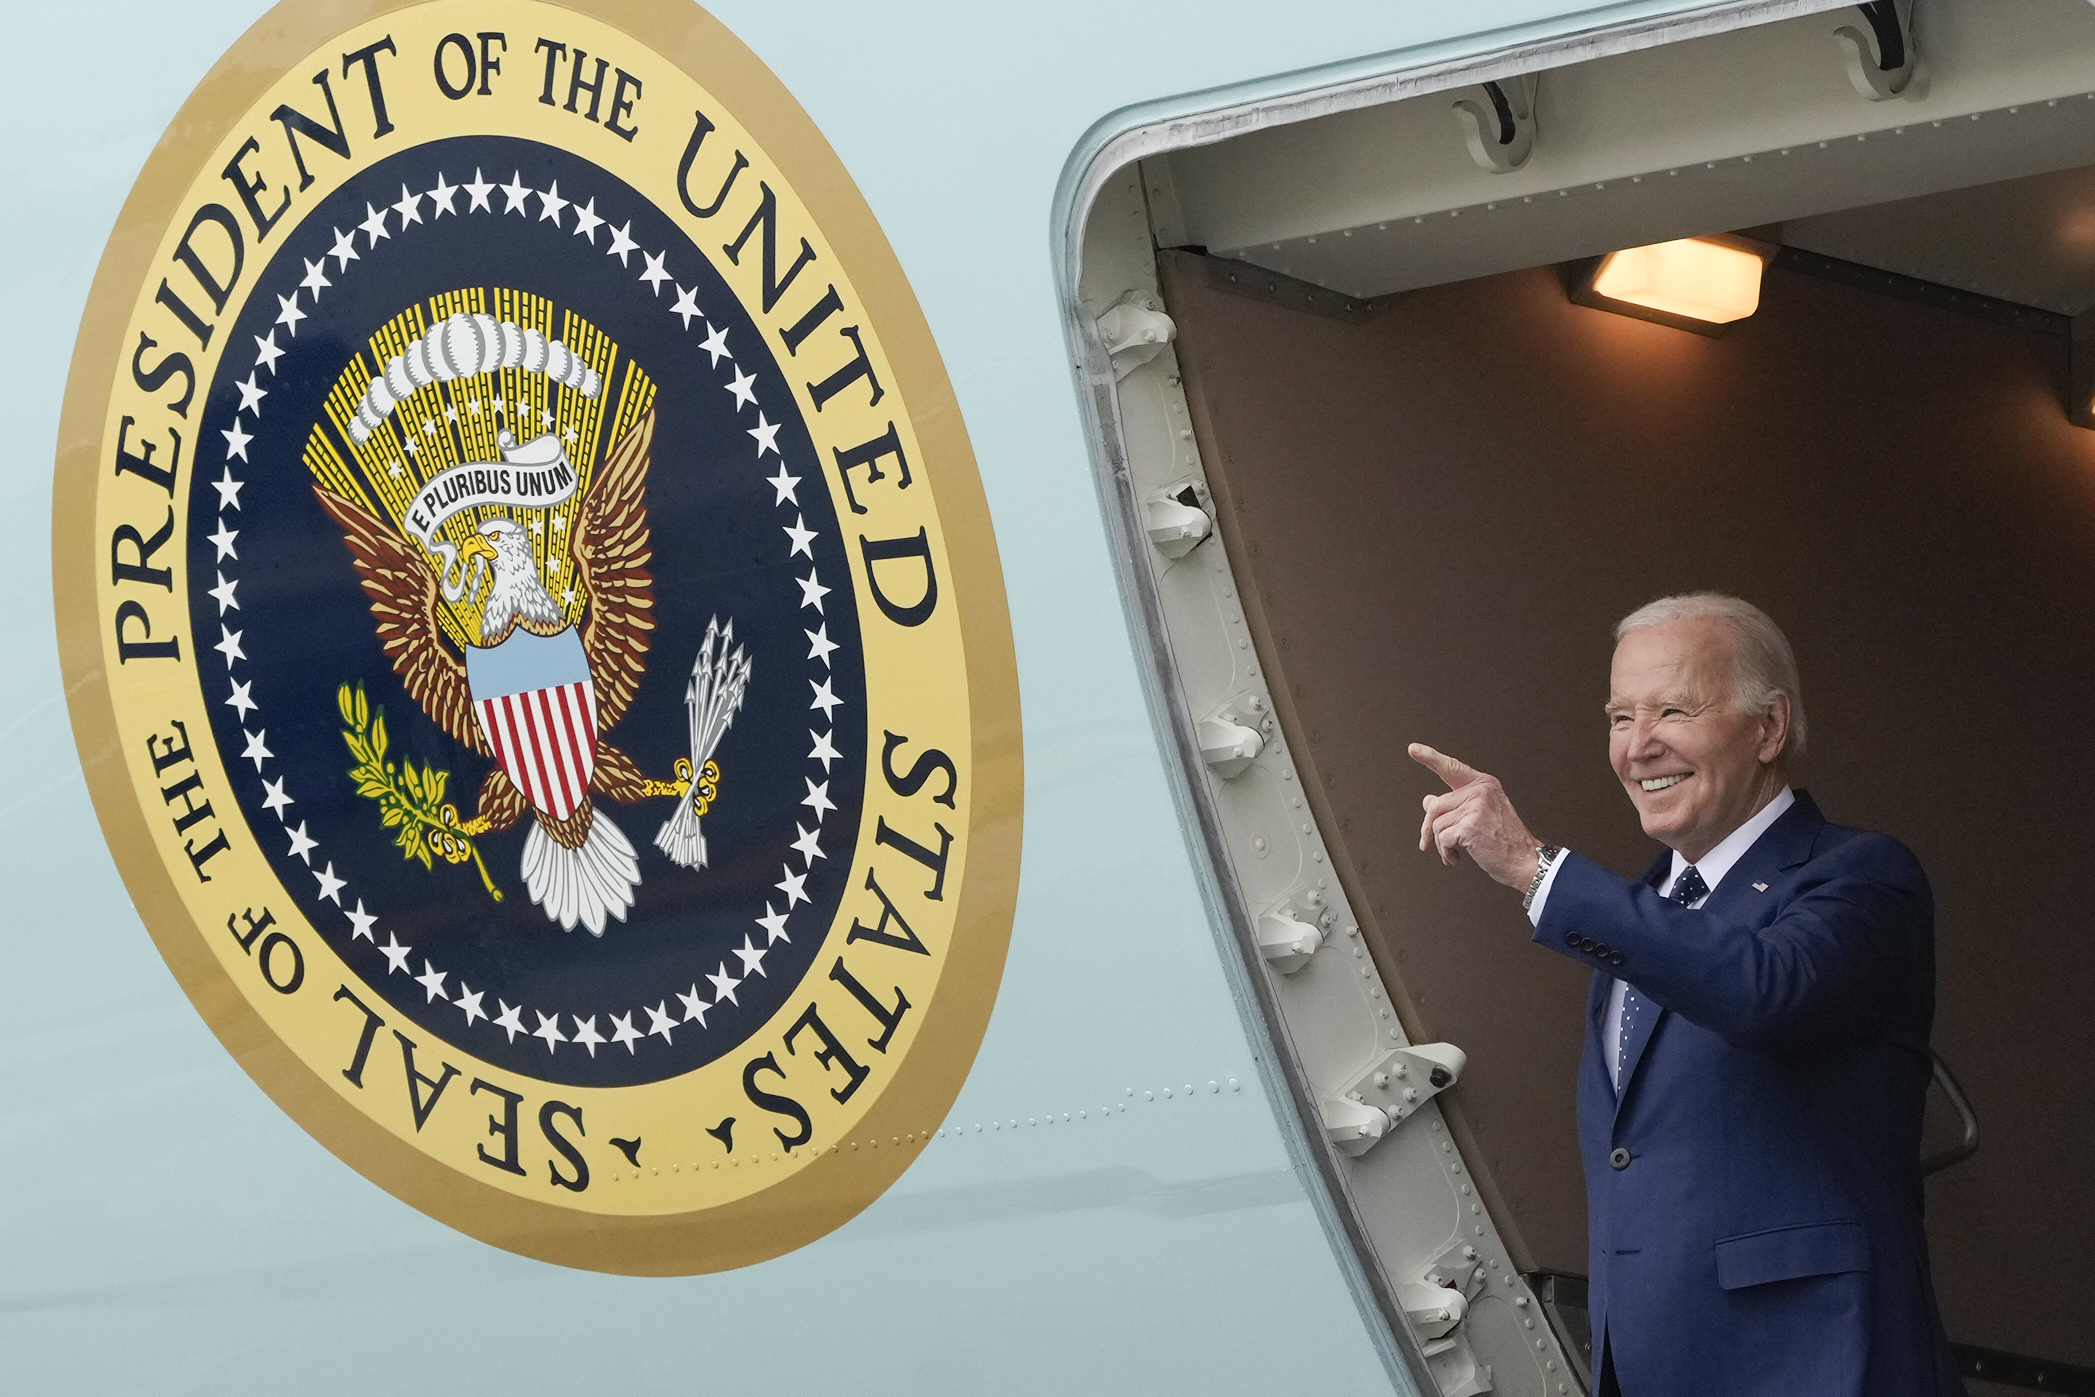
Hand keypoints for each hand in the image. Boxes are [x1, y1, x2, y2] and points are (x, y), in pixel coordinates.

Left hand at [1410, 743, 1543, 891]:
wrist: (1526, 861)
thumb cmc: (1505, 841)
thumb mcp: (1481, 815)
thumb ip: (1455, 805)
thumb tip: (1428, 800)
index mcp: (1484, 784)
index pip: (1452, 768)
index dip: (1430, 758)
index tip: (1413, 749)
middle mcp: (1480, 791)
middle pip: (1435, 806)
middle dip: (1428, 829)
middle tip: (1427, 844)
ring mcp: (1476, 807)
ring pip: (1437, 824)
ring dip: (1441, 845)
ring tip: (1455, 852)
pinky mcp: (1470, 826)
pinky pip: (1442, 839)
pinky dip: (1446, 852)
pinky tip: (1458, 857)